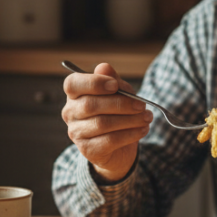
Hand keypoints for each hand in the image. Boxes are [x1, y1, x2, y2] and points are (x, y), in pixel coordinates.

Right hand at [61, 62, 152, 182]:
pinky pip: (110, 140)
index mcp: (74, 94)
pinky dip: (130, 134)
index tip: (115, 85)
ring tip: (147, 117)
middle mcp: (70, 113)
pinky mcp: (88, 150)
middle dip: (121, 103)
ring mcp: (76, 133)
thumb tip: (104, 67)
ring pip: (102, 123)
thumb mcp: (118, 93)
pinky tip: (143, 129)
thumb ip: (112, 79)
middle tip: (142, 105)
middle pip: (90, 105)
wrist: (117, 148)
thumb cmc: (116, 113)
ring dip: (130, 119)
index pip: (72, 84)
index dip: (93, 83)